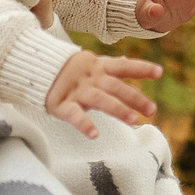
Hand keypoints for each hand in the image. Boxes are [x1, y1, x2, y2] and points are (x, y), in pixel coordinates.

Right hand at [46, 50, 162, 138]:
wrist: (34, 68)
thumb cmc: (68, 70)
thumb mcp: (89, 64)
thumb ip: (109, 66)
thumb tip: (127, 60)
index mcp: (99, 67)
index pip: (123, 66)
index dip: (141, 68)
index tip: (159, 72)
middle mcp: (91, 78)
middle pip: (116, 86)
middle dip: (134, 97)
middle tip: (152, 110)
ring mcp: (77, 91)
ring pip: (100, 99)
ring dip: (117, 109)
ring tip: (133, 120)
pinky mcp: (61, 104)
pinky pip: (74, 115)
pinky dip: (84, 124)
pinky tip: (94, 135)